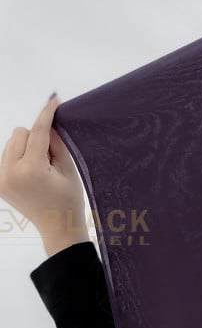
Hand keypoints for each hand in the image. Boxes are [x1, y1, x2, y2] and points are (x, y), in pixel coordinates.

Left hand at [0, 94, 90, 253]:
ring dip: (26, 147)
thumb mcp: (69, 168)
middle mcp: (10, 173)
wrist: (58, 228)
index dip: (46, 114)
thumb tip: (48, 123)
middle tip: (50, 156)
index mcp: (31, 170)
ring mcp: (2, 179)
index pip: (38, 132)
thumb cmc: (69, 200)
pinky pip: (7, 157)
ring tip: (40, 167)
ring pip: (11, 143)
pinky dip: (19, 157)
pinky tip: (31, 173)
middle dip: (36, 137)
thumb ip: (57, 142)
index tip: (53, 100)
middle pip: (20, 134)